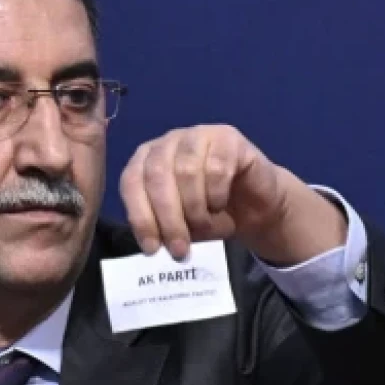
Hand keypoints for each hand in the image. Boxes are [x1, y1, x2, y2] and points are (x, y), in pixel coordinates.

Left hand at [119, 125, 345, 263]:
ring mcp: (197, 136)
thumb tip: (153, 244)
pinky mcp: (227, 138)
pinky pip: (216, 167)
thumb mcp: (181, 225)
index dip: (140, 217)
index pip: (131, 182)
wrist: (253, 206)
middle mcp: (167, 143)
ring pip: (186, 171)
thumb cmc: (209, 214)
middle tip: (180, 249)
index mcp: (146, 160)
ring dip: (194, 208)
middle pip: (157, 176)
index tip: (152, 249)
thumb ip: (163, 227)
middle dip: (168, 218)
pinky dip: (216, 194)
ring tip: (205, 226)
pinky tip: (220, 204)